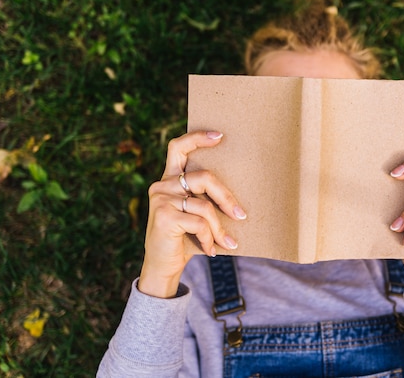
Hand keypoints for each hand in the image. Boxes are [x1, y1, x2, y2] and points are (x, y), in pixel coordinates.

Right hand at [138, 131, 246, 297]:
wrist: (162, 267)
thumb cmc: (184, 238)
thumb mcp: (192, 214)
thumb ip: (202, 198)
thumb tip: (238, 197)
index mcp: (169, 179)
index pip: (178, 147)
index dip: (197, 138)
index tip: (220, 136)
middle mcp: (162, 185)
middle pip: (204, 177)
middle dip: (227, 197)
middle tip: (241, 215)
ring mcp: (161, 199)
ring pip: (205, 206)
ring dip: (219, 228)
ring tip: (227, 243)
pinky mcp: (164, 216)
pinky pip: (200, 223)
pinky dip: (210, 238)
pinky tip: (212, 250)